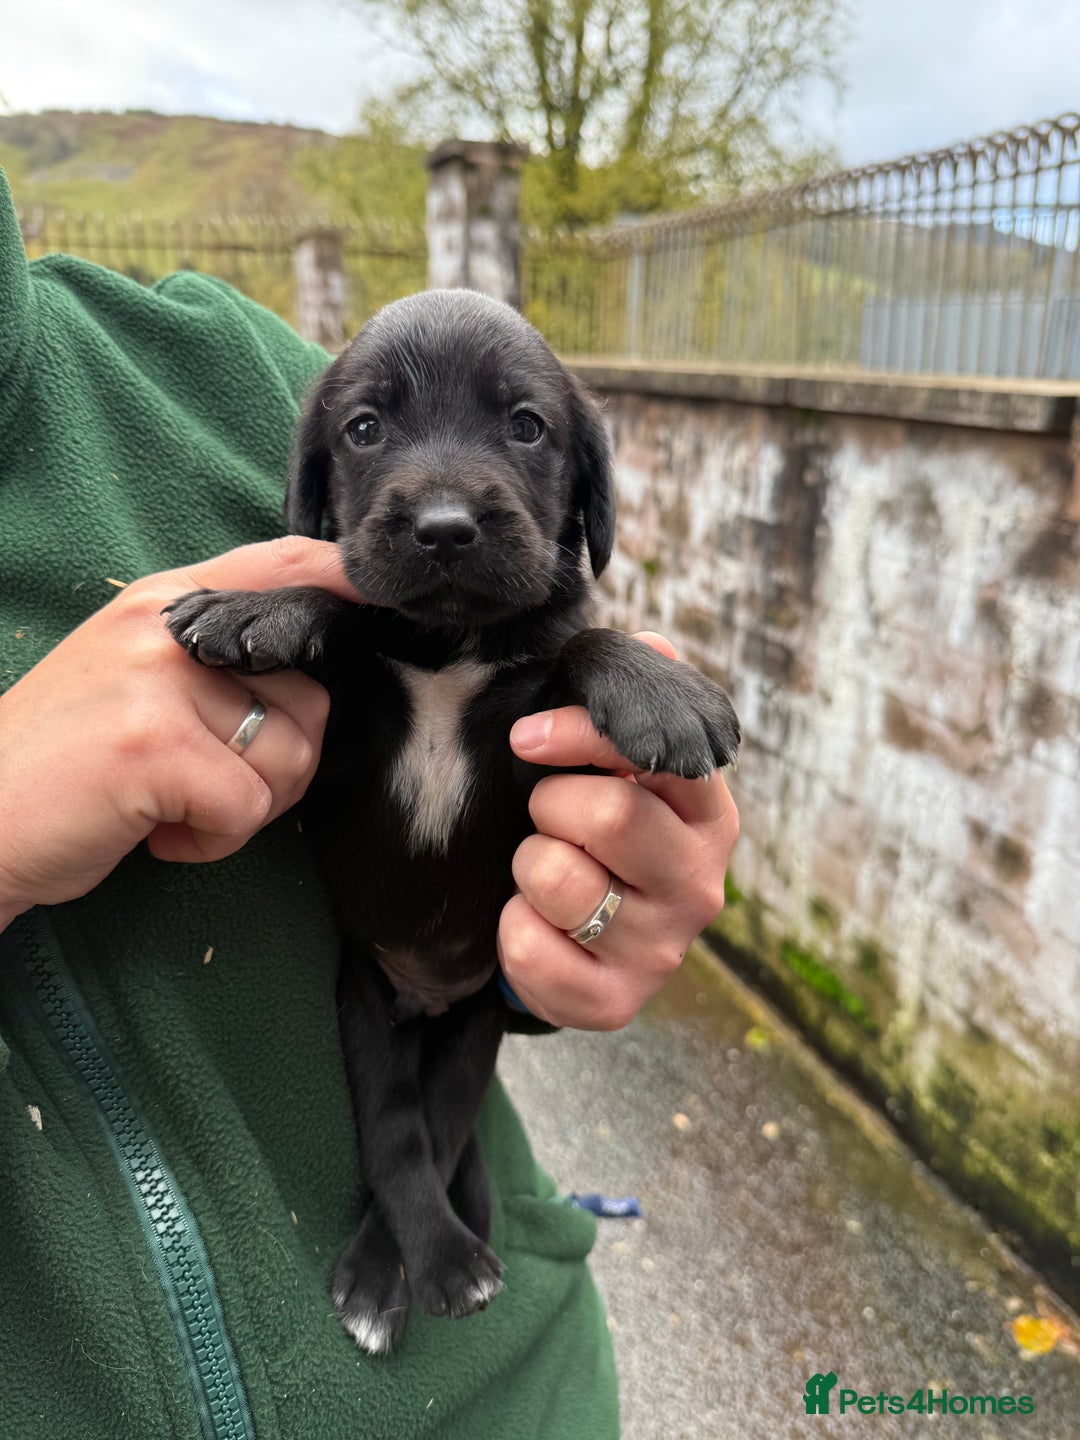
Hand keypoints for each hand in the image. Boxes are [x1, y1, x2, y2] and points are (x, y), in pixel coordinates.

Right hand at [0, 537, 358, 930]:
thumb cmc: (64, 763)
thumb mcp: (130, 680)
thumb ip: (209, 661)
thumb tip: (310, 673)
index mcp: (162, 604)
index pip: (279, 565)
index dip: (342, 576)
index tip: (380, 593)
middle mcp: (165, 630)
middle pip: (309, 696)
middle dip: (279, 764)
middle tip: (206, 784)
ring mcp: (158, 683)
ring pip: (289, 756)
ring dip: (244, 807)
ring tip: (173, 805)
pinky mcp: (154, 746)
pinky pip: (247, 806)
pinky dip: (212, 840)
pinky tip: (157, 833)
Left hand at [497, 634, 739, 1028]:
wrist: (577, 938)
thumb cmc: (593, 829)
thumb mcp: (610, 764)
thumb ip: (630, 700)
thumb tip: (652, 645)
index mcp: (707, 812)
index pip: (659, 753)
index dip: (582, 734)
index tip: (528, 736)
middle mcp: (700, 881)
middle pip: (610, 816)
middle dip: (549, 805)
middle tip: (545, 816)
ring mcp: (664, 948)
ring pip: (559, 881)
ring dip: (527, 868)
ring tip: (544, 871)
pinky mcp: (617, 1002)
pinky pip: (531, 953)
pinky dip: (512, 930)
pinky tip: (533, 924)